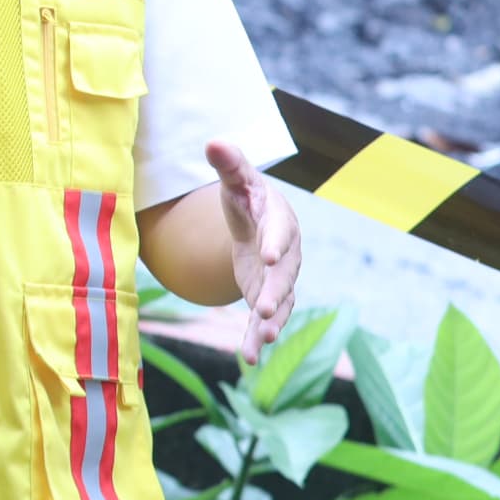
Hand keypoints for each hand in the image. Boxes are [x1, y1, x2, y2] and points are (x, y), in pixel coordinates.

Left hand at [206, 140, 301, 361]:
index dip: (277, 244)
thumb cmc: (245, 195)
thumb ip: (228, 164)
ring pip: (280, 303)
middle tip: (261, 308)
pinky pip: (266, 319)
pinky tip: (250, 358)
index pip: (281, 232)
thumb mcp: (236, 180)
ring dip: (271, 321)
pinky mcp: (267, 296)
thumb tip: (213, 141)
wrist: (258, 220)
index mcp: (279, 220)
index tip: (269, 258)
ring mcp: (280, 278)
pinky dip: (257, 337)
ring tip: (263, 340)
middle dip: (274, 291)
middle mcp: (286, 253)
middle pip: (284, 275)